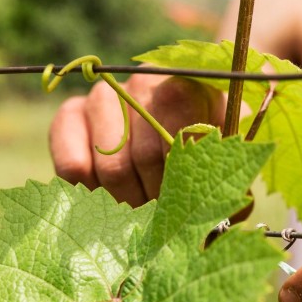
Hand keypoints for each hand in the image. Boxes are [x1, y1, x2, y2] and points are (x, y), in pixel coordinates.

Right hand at [49, 74, 223, 206]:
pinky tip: (109, 202)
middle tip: (164, 219)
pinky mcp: (70, 115)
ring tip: (141, 215)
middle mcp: (144, 81)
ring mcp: (104, 96)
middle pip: (145, 157)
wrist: (168, 126)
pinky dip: (92, 196)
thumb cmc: (206, 150)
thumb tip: (225, 216)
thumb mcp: (227, 161)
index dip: (181, 178)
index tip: (186, 205)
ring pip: (111, 166)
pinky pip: (73, 166)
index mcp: (189, 85)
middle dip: (157, 200)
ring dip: (128, 203)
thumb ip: (231, 183)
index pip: (179, 133)